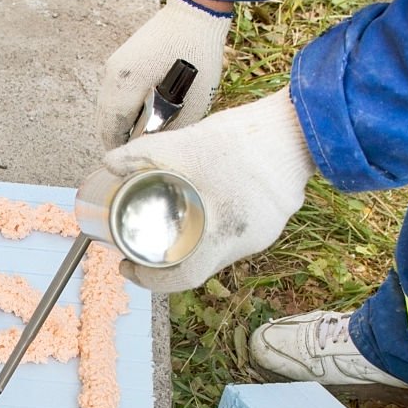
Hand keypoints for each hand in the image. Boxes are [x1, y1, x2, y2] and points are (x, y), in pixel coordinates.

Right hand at [96, 0, 232, 150]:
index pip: (111, 132)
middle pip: (104, 122)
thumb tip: (153, 151)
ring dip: (120, 124)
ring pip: (106, 108)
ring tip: (138, 137)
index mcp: (125, 88)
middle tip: (133, 155)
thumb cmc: (198, 56)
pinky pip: (114, 94)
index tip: (128, 166)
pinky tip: (140, 115)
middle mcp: (112, 78)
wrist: (194, 15)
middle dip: (117, 140)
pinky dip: (123, 109)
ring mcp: (113, 68)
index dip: (119, 152)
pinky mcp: (121, 62)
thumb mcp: (190, 104)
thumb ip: (168, 132)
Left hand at [105, 86, 316, 292]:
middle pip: (197, 266)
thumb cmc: (244, 140)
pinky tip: (205, 210)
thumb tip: (108, 162)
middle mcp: (243, 243)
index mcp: (220, 235)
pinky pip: (237, 234)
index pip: (182, 279)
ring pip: (217, 250)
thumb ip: (143, 152)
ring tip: (170, 224)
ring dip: (192, 243)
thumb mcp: (186, 144)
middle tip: (141, 243)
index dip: (149, 280)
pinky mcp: (274, 220)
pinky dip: (214, 228)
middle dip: (166, 259)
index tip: (127, 267)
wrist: (300, 127)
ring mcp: (263, 234)